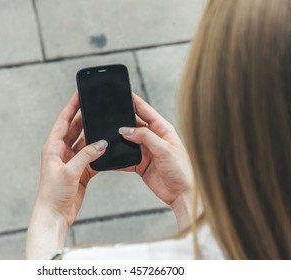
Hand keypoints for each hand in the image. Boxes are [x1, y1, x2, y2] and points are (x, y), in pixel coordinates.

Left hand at [26, 91, 106, 258]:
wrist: (54, 215)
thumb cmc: (53, 194)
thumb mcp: (70, 172)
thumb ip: (86, 156)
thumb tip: (101, 143)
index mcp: (53, 147)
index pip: (63, 121)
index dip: (71, 107)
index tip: (79, 94)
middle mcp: (61, 152)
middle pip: (75, 130)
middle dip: (85, 119)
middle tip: (96, 107)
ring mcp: (71, 162)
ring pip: (85, 144)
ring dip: (94, 138)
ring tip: (105, 127)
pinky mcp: (79, 172)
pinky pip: (91, 158)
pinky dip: (98, 155)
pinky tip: (107, 150)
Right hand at [118, 94, 194, 229]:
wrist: (182, 194)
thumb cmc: (182, 170)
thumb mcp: (164, 150)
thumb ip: (145, 137)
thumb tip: (126, 130)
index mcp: (163, 130)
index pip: (146, 111)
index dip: (134, 101)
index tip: (123, 94)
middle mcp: (154, 138)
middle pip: (134, 125)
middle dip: (122, 122)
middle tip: (108, 118)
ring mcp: (146, 151)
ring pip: (128, 141)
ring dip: (119, 140)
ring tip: (107, 137)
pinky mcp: (141, 164)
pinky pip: (125, 158)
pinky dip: (118, 158)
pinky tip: (111, 156)